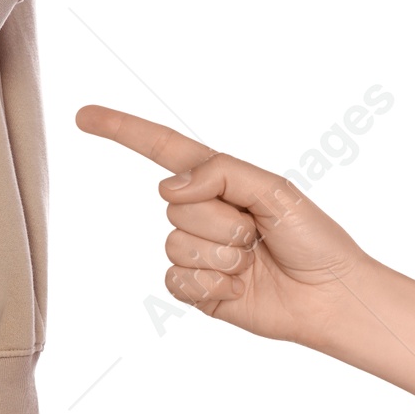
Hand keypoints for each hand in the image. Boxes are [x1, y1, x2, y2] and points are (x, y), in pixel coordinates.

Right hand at [76, 104, 371, 346]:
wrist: (331, 297)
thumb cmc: (311, 237)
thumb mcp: (273, 188)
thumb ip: (218, 173)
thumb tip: (167, 186)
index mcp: (213, 179)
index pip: (157, 146)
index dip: (119, 129)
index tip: (83, 116)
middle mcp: (197, 211)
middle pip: (174, 206)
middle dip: (220, 222)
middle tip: (256, 235)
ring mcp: (194, 250)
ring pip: (175, 244)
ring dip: (220, 258)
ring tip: (252, 263)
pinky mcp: (195, 289)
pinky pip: (176, 281)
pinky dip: (210, 287)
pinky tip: (238, 289)